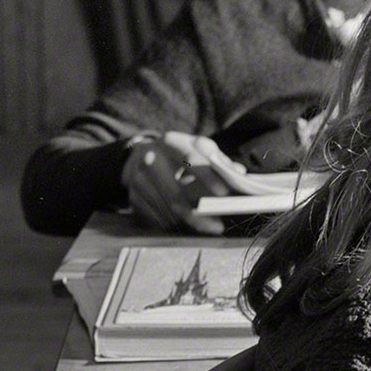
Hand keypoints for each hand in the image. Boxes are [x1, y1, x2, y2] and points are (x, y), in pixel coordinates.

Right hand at [120, 131, 234, 232]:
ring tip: (209, 228)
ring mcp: (138, 178)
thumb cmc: (180, 156)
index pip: (189, 157)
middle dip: (198, 214)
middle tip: (218, 226)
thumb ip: (218, 161)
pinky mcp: (132, 196)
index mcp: (170, 142)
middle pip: (175, 194)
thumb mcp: (197, 150)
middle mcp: (150, 157)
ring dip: (190, 224)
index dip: (207, 176)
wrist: (140, 157)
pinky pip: (156, 219)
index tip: (224, 193)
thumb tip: (238, 173)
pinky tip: (187, 228)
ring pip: (167, 211)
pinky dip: (174, 226)